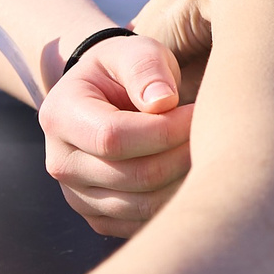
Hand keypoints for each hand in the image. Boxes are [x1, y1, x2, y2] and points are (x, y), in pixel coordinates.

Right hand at [42, 27, 190, 238]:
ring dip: (183, 181)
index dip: (164, 130)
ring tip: (206, 151)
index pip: (114, 137)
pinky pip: (142, 223)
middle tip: (213, 134)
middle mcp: (61, 163)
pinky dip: (174, 204)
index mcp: (61, 116)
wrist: (104, 96)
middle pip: (133, 176)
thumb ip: (146, 68)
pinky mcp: (98, 217)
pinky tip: (191, 175)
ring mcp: (77, 196)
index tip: (198, 112)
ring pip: (142, 206)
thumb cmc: (124, 69)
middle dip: (181, 155)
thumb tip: (163, 102)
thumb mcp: (132, 50)